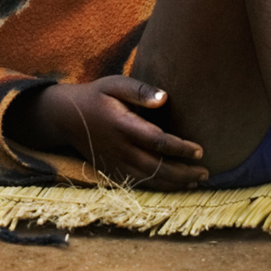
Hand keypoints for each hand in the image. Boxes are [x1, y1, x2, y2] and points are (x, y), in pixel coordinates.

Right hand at [16, 78, 207, 189]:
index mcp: (122, 125)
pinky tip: (175, 185)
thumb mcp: (115, 84)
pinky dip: (159, 187)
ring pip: (150, 179)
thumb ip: (140, 91)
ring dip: (175, 183)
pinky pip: (139, 184)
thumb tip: (165, 98)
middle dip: (184, 172)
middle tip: (205, 171)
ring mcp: (115, 163)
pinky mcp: (112, 171)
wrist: (65, 117)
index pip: (157, 141)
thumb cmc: (96, 96)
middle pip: (157, 167)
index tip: (199, 150)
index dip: (180, 148)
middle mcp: (119, 148)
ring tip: (196, 180)